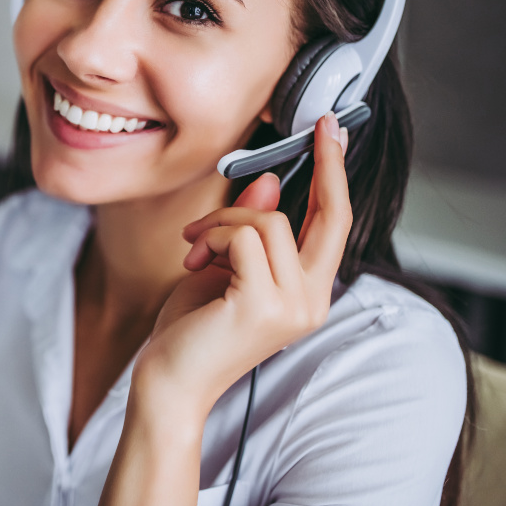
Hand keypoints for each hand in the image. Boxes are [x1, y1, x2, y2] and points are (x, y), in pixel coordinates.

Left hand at [134, 112, 351, 416]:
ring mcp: (293, 306)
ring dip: (222, 222)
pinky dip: (212, 236)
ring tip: (194, 246)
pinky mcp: (264, 305)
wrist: (168, 380)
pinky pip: (242, 236)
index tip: (333, 133)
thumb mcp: (224, 265)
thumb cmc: (194, 327)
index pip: (335, 227)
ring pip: (269, 220)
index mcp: (307, 293)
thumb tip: (272, 183)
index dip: (337, 176)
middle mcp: (312, 302)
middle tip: (318, 124)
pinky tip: (193, 260)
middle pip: (332, 217)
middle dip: (328, 164)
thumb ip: (251, 229)